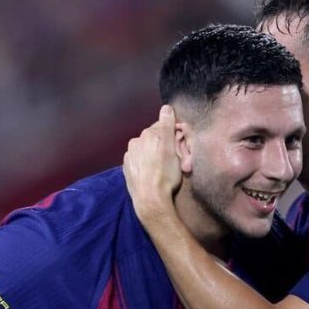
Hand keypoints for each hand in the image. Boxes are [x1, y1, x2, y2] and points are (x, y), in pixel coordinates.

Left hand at [123, 105, 182, 226]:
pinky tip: (152, 172)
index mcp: (147, 135)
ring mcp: (129, 156)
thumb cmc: (164, 175)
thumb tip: (166, 107)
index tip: (180, 145)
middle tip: (174, 158)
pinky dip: (145, 163)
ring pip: (145, 149)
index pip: (163, 126)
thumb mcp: (170, 150)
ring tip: (162, 167)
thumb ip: (167, 127)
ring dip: (153, 153)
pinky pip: (138, 160)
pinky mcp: (127, 168)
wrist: (150, 200)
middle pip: (153, 138)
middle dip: (162, 144)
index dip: (173, 134)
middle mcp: (135, 142)